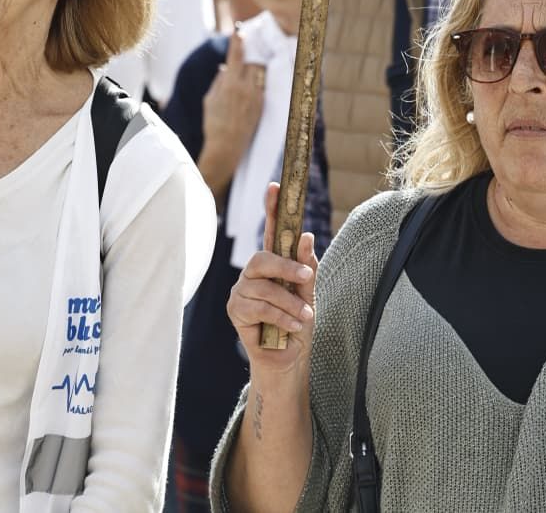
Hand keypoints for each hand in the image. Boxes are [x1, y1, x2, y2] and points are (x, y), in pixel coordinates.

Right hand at [201, 30, 265, 176]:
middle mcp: (246, 88)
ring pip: (259, 73)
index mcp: (230, 84)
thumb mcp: (210, 100)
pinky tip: (249, 87)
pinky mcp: (262, 104)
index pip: (236, 56)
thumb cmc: (213, 123)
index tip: (239, 31)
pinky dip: (256, 83)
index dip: (238, 42)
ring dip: (254, 70)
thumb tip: (225, 67)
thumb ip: (218, 81)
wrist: (226, 146)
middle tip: (246, 53)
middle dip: (249, 57)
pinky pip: (261, 86)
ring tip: (247, 71)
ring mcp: (256, 96)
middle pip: (253, 62)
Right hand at [227, 183, 317, 379]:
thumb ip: (307, 268)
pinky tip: (292, 327)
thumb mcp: (309, 294)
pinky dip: (281, 317)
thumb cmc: (298, 322)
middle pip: (261, 257)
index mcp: (273, 263)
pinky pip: (259, 307)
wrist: (289, 359)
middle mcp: (254, 273)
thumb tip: (306, 236)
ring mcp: (242, 290)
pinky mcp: (236, 311)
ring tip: (304, 317)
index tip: (276, 186)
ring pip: (263, 287)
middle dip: (286, 267)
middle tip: (306, 279)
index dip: (271, 207)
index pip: (270, 229)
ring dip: (289, 303)